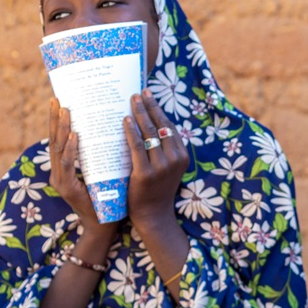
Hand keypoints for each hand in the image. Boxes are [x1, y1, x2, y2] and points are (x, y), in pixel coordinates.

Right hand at [47, 99, 103, 233]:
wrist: (104, 224)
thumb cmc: (106, 196)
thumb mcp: (100, 169)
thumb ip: (96, 154)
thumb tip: (106, 128)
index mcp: (64, 167)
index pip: (59, 139)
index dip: (58, 121)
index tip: (60, 101)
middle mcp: (58, 172)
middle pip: (54, 140)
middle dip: (55, 119)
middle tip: (57, 99)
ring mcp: (60, 180)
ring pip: (58, 150)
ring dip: (62, 129)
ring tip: (65, 111)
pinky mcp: (67, 189)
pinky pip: (67, 165)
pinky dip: (71, 149)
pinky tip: (75, 135)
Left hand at [124, 92, 189, 237]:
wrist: (152, 215)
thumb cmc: (156, 189)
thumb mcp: (167, 167)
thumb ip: (163, 149)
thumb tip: (149, 124)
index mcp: (182, 156)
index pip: (169, 126)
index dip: (158, 109)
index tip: (149, 94)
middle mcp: (175, 159)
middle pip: (160, 126)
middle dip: (149, 106)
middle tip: (138, 92)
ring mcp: (161, 166)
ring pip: (149, 133)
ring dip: (140, 113)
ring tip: (131, 100)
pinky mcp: (145, 173)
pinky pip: (137, 146)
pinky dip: (131, 131)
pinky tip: (125, 120)